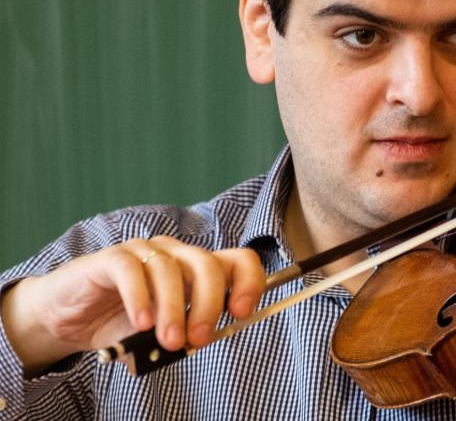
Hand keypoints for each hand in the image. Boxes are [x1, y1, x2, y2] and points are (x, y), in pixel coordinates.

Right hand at [1, 236, 264, 373]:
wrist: (69, 318)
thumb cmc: (123, 322)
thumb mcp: (163, 332)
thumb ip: (185, 333)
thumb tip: (203, 340)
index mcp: (197, 270)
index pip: (238, 261)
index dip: (248, 282)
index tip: (241, 313)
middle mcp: (176, 255)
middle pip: (208, 265)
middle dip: (209, 304)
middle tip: (199, 339)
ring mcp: (144, 252)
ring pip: (170, 270)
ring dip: (173, 309)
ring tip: (169, 341)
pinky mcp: (111, 258)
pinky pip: (131, 270)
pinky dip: (140, 298)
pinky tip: (142, 323)